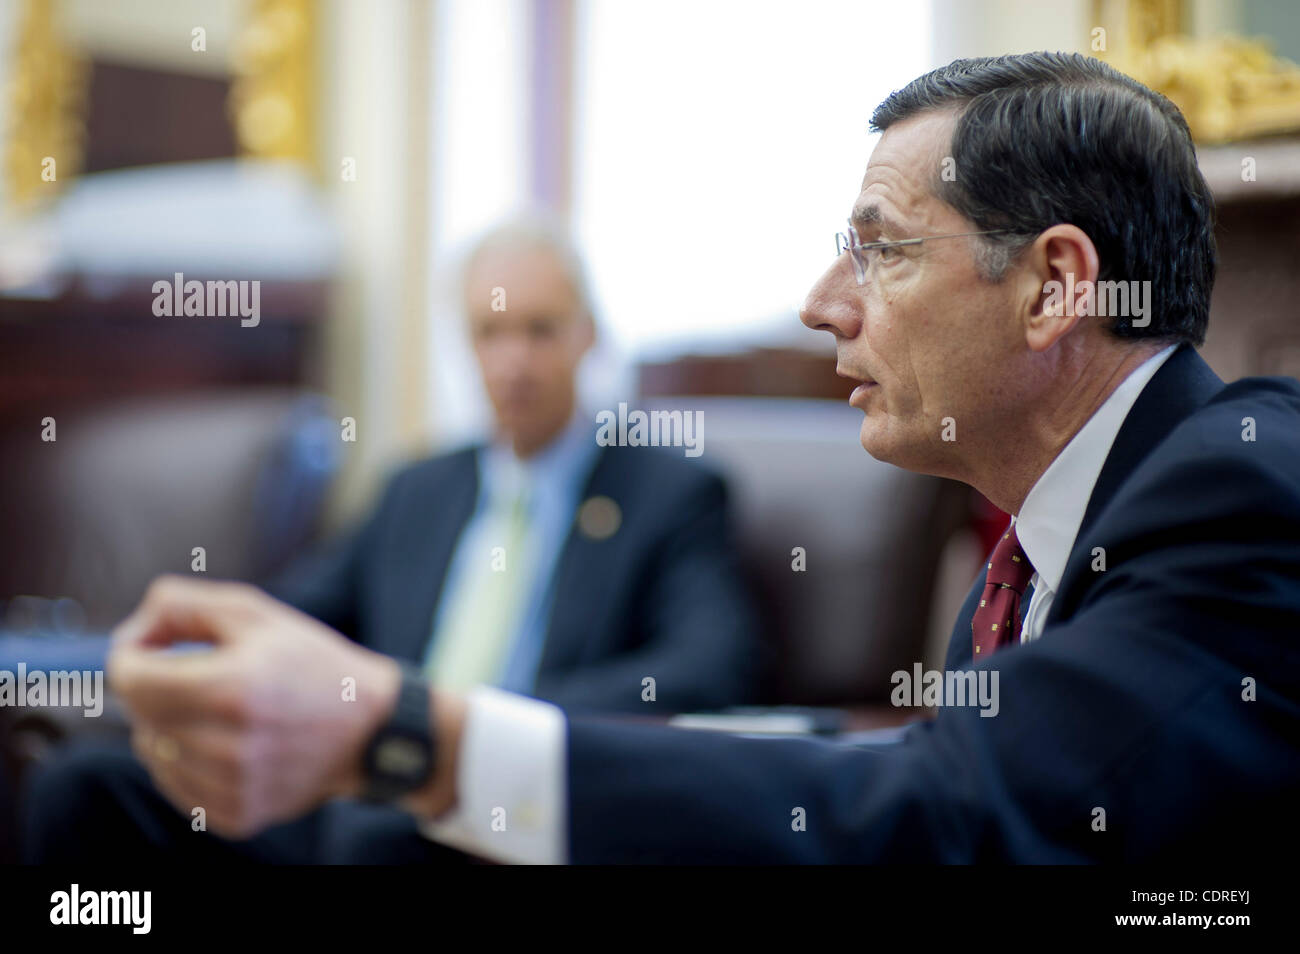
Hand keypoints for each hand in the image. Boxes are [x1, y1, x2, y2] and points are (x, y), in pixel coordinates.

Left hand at [108, 575, 402, 838]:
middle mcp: (227, 745)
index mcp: (230, 688)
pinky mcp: (237, 815)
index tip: (153, 647)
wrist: (370, 729)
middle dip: (158, 686)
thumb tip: (130, 634)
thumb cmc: (311, 663)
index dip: (131, 654)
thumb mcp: (256, 612)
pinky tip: (226, 743)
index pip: (130, 679)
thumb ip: (182, 605)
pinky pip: (177, 786)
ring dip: (172, 725)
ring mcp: (232, 786)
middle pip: (140, 714)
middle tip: (199, 674)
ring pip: (154, 752)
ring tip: (220, 711)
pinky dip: (189, 760)